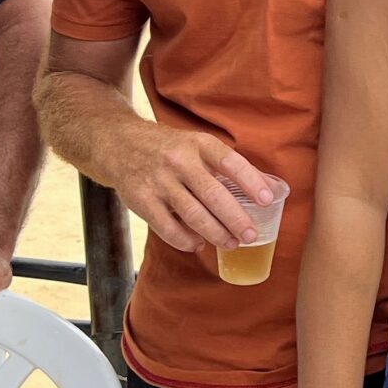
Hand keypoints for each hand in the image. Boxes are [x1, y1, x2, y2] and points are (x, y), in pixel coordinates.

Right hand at [108, 127, 269, 255]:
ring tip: (231, 243)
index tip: (267, 200)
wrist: (118, 143)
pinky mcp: (141, 199)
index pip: (230, 162)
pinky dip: (186, 240)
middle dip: (236, 219)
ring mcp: (158, 181)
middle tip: (251, 235)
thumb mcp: (197, 145)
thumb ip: (227, 166)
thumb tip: (269, 189)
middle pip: (213, 195)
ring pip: (193, 214)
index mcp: (198, 143)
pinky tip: (199, 244)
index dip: (250, 181)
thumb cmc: (170, 148)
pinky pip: (168, 228)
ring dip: (216, 233)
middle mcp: (179, 160)